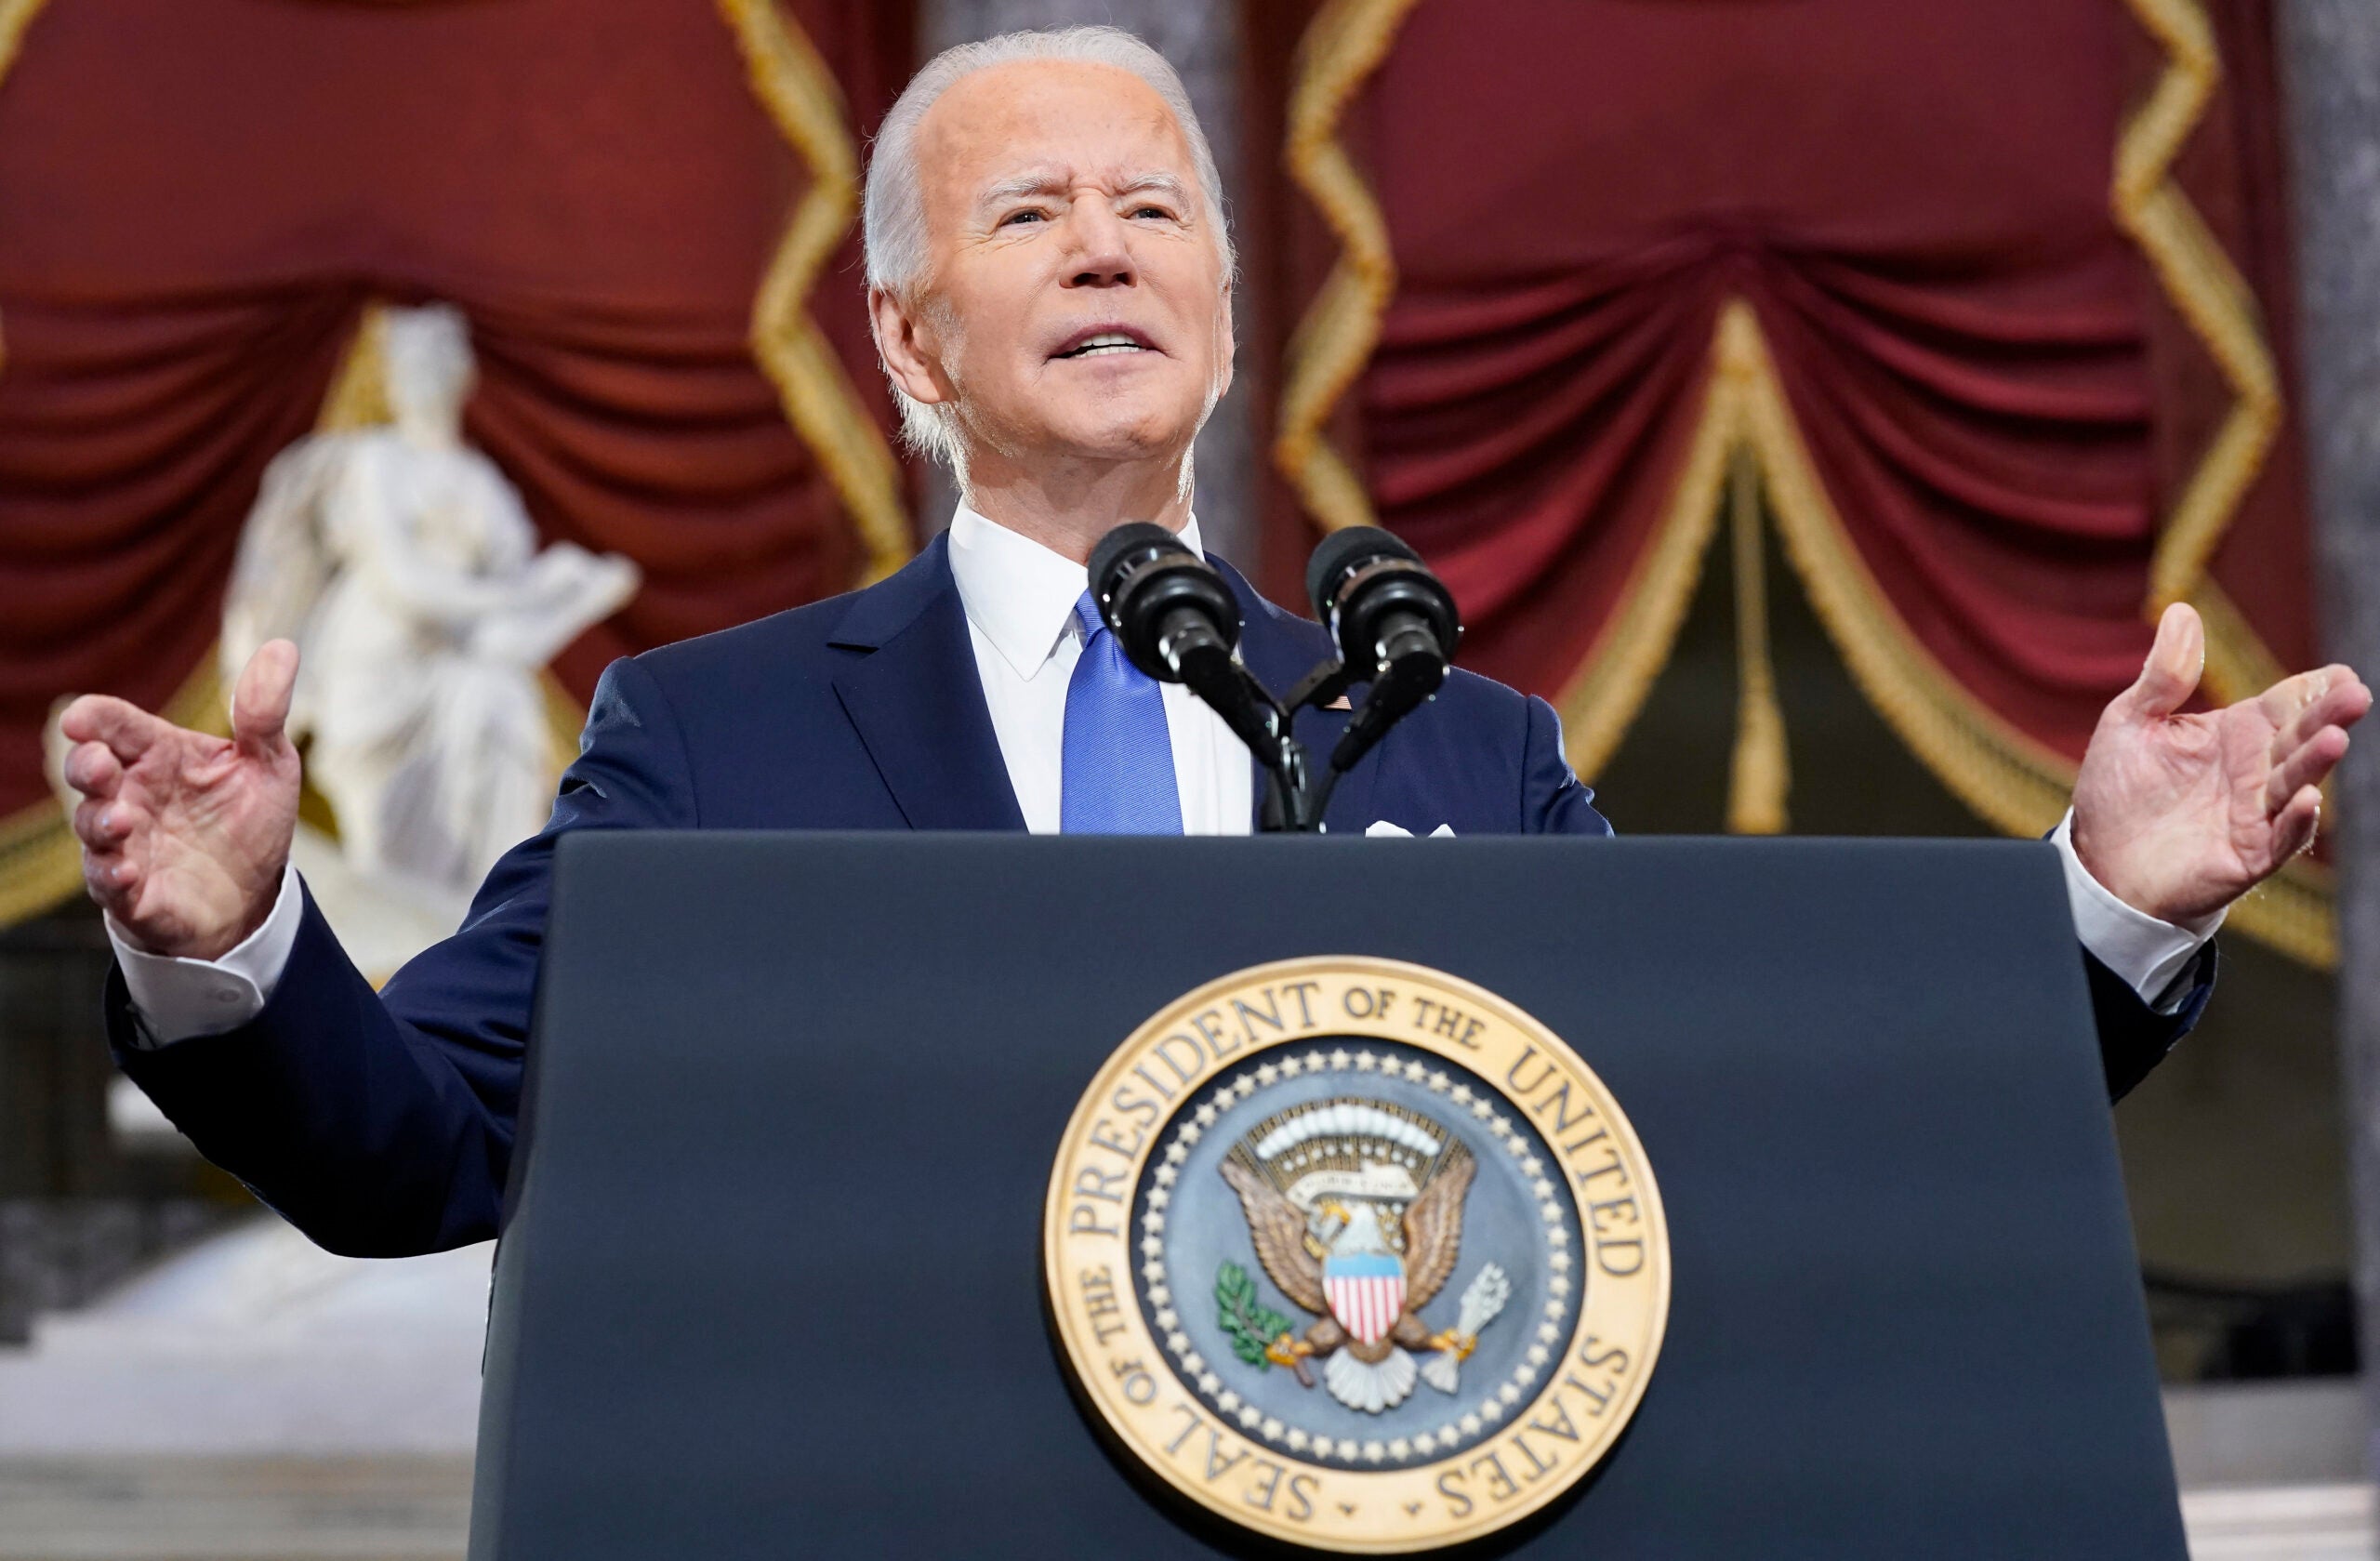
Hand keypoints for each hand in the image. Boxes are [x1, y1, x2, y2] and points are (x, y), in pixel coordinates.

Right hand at [60, 641, 303, 959]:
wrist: (253, 896)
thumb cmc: (249, 822)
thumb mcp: (270, 764)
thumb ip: (265, 713)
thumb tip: (283, 647)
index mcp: (160, 756)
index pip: (117, 727)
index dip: (95, 719)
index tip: (80, 718)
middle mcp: (132, 796)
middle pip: (87, 771)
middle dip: (85, 766)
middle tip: (99, 766)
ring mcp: (126, 844)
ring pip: (92, 827)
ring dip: (99, 822)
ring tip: (123, 820)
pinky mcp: (132, 893)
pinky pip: (108, 883)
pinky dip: (112, 876)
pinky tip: (128, 871)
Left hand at [2072, 604, 2369, 924]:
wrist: (2099, 861)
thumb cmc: (2119, 790)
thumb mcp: (2131, 722)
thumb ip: (2164, 674)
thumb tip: (2182, 610)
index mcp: (2236, 733)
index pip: (2286, 704)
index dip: (2314, 689)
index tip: (2342, 674)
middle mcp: (2255, 770)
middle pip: (2299, 738)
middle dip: (2328, 716)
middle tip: (2356, 695)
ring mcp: (2254, 813)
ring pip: (2295, 783)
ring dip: (2315, 763)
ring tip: (2334, 738)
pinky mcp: (2245, 855)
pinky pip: (2279, 838)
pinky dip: (2295, 822)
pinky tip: (2308, 800)